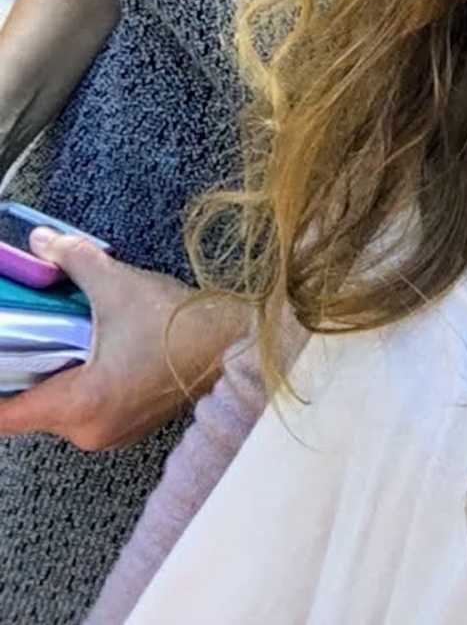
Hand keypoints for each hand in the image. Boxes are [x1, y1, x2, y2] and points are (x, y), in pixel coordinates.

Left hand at [0, 229, 244, 449]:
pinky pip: (84, 408)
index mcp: (81, 406)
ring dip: (53, 374)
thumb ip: (71, 259)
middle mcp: (91, 432)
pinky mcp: (126, 425)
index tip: (0, 356)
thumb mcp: (117, 284)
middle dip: (25, 369)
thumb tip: (40, 242)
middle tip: (25, 333)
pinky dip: (77, 382)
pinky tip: (86, 349)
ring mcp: (110, 433)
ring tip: (59, 335)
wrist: (233, 344)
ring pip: (58, 407)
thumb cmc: (179, 324)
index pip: (7, 415)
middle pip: (31, 408)